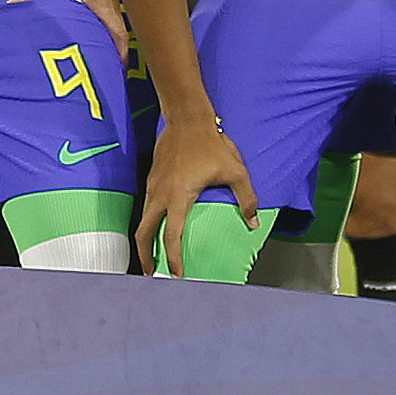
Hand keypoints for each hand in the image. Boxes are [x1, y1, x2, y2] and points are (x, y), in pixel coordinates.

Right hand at [132, 113, 256, 273]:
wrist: (187, 118)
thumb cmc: (211, 144)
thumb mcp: (234, 171)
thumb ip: (246, 198)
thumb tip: (253, 223)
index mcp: (178, 198)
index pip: (171, 236)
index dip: (172, 258)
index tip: (176, 275)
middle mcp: (160, 195)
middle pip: (143, 232)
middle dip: (145, 256)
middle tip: (152, 273)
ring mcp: (153, 186)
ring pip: (142, 219)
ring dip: (145, 240)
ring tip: (153, 255)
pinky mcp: (152, 179)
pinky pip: (146, 206)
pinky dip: (148, 222)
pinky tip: (159, 226)